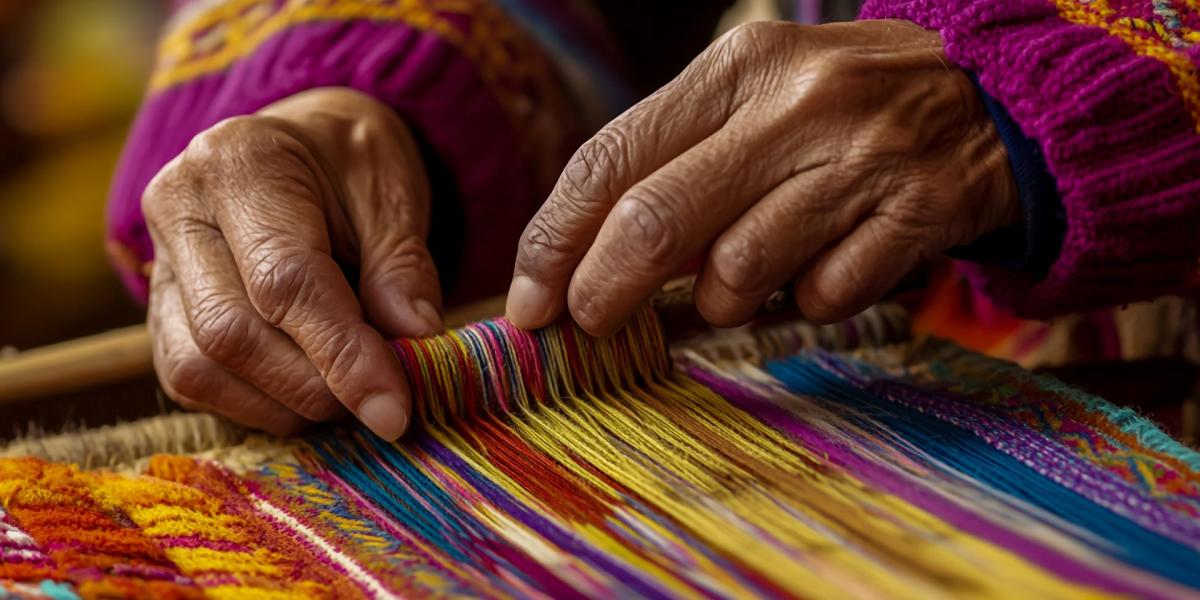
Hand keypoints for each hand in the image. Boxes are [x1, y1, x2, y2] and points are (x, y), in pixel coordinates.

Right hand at [143, 88, 440, 438]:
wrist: (307, 150)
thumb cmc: (353, 167)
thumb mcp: (395, 196)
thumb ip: (403, 268)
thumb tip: (414, 340)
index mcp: (240, 163)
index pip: (285, 281)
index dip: (341, 354)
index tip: (393, 409)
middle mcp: (179, 208)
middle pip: (232, 333)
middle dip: (315, 386)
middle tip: (381, 399)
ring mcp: (158, 263)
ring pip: (201, 368)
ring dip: (285, 404)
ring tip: (347, 392)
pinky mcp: (159, 310)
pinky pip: (192, 381)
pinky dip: (257, 405)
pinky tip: (307, 393)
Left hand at [507, 20, 1017, 334]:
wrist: (996, 95)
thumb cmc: (841, 106)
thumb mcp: (754, 98)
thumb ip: (675, 160)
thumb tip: (584, 254)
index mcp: (736, 66)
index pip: (611, 158)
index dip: (555, 239)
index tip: (531, 299)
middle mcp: (794, 104)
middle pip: (657, 222)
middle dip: (605, 291)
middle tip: (591, 324)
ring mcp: (859, 159)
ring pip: (740, 272)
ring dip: (722, 301)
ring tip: (742, 280)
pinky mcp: (915, 213)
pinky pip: (823, 296)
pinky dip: (807, 301)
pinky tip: (823, 270)